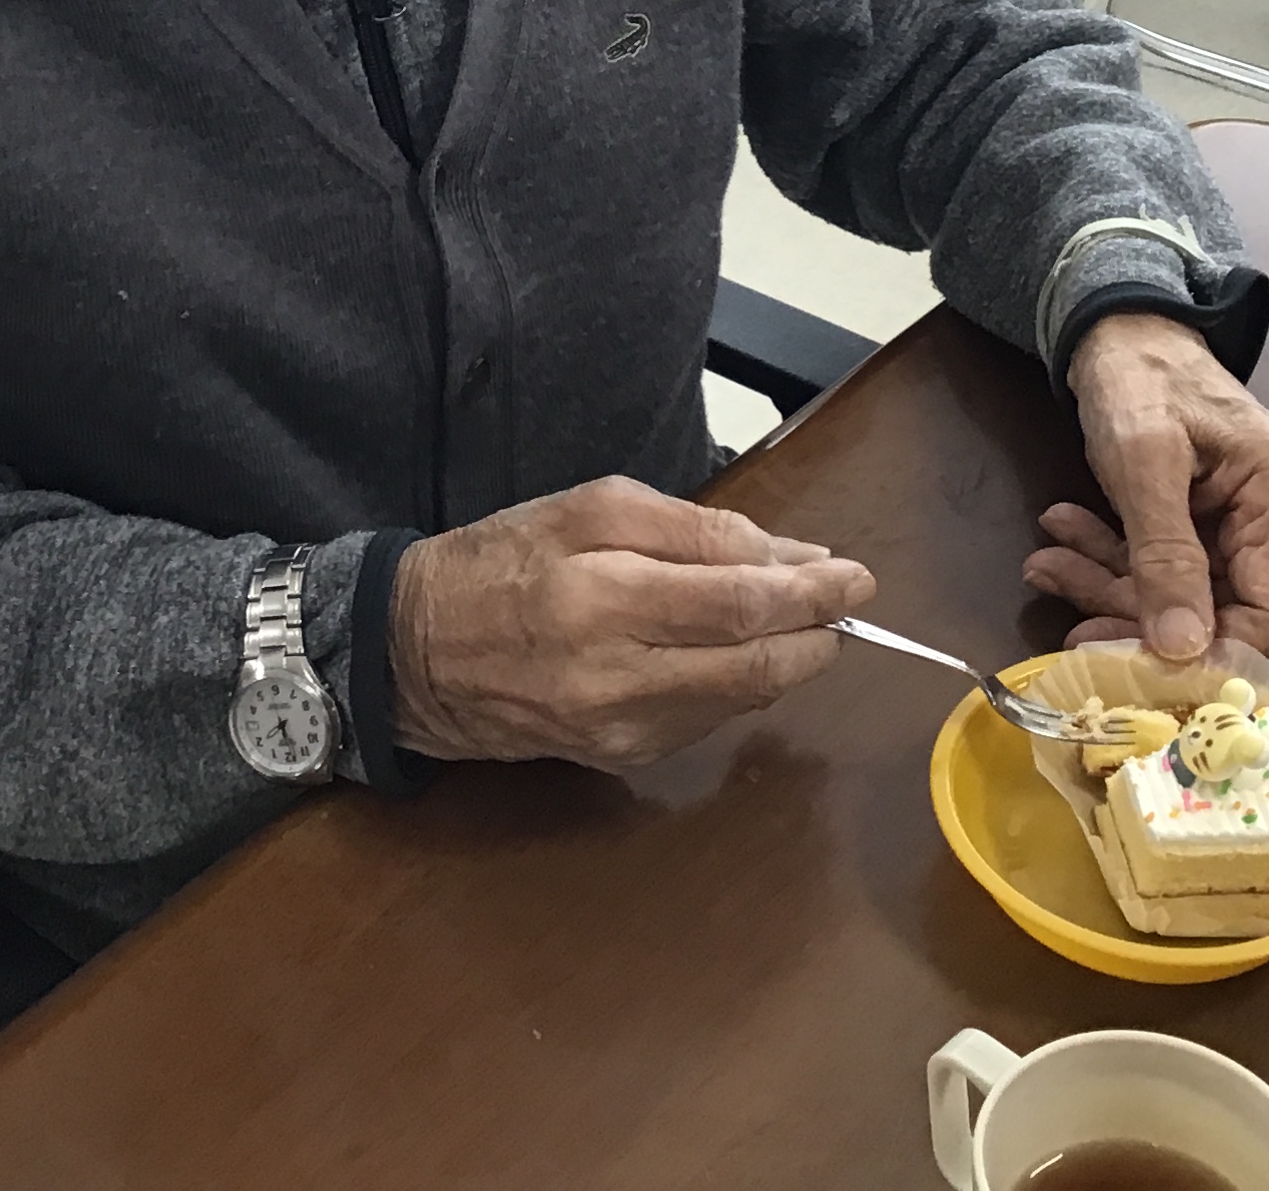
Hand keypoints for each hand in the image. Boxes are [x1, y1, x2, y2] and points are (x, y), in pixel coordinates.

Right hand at [389, 475, 874, 770]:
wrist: (412, 654)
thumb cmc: (499, 562)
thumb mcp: (587, 510)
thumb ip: (690, 529)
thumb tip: (784, 554)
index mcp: (604, 597)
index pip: (740, 604)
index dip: (811, 592)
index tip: (856, 576)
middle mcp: (617, 677)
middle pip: (755, 664)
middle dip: (817, 633)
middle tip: (847, 602)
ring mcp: (620, 729)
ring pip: (738, 697)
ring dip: (784, 658)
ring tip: (800, 618)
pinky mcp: (617, 758)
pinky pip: (704, 719)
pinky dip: (736, 682)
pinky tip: (735, 651)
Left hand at [1023, 313, 1268, 662]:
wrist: (1130, 334)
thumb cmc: (1142, 378)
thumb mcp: (1142, 462)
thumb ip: (1163, 554)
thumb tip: (1180, 651)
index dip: (1212, 657)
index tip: (1135, 668)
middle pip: (1234, 615)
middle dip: (1142, 618)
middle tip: (1069, 613)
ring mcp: (1268, 529)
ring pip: (1198, 602)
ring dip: (1117, 590)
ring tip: (1047, 564)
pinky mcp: (1233, 532)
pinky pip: (1183, 576)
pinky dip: (1124, 569)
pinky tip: (1065, 548)